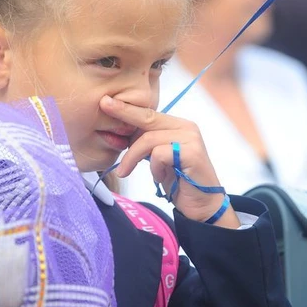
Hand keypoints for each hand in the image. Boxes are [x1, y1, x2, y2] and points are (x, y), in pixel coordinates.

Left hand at [101, 95, 238, 227]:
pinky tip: (161, 178)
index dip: (127, 108)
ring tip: (125, 172)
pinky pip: (159, 155)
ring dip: (132, 157)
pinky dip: (154, 169)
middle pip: (147, 118)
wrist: (202, 205)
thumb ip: (146, 143)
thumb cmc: (178, 182)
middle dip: (123, 113)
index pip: (148, 113)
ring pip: (148, 139)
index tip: (106, 101)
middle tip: (104, 105)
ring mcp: (191, 139)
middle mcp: (187, 127)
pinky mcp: (192, 153)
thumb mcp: (157, 158)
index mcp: (178, 125)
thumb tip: (121, 132)